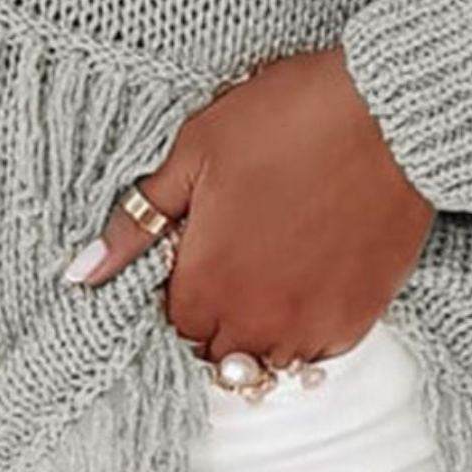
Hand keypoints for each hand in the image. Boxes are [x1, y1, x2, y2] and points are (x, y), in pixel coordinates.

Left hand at [62, 46, 436, 367]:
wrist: (389, 112)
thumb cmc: (288, 117)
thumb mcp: (196, 150)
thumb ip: (139, 220)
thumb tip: (82, 272)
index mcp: (206, 283)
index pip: (172, 322)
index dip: (181, 283)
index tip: (199, 246)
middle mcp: (257, 321)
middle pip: (217, 352)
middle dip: (217, 312)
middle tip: (238, 251)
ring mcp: (312, 324)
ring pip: (269, 359)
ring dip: (261, 327)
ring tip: (275, 261)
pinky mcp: (361, 315)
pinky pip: (320, 350)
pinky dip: (309, 325)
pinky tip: (312, 272)